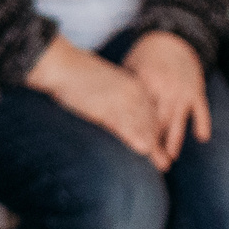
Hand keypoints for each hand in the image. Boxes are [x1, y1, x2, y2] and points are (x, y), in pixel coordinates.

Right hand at [27, 38, 170, 170]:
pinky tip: (143, 150)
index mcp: (134, 84)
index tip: (162, 148)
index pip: (152, 113)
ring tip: (161, 165)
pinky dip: (135, 138)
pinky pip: (125, 126)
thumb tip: (118, 114)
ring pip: (143, 127)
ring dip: (153, 148)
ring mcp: (122, 100)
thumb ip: (116, 98)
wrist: (63, 64)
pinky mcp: (108, 107)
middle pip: (151, 122)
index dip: (157, 133)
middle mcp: (133, 92)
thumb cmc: (78, 74)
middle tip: (166, 163)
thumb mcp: (105, 84)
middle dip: (159, 145)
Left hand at [124, 31, 210, 162]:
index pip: (140, 112)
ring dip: (174, 140)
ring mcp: (183, 91)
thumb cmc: (145, 56)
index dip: (136, 131)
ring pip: (178, 120)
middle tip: (150, 161)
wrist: (173, 39)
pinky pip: (202, 110)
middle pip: (158, 121)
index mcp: (146, 82)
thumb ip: (124, 89)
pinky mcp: (197, 91)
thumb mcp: (130, 68)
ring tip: (170, 158)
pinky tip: (201, 138)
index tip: (131, 147)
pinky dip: (202, 123)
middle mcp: (166, 88)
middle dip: (155, 142)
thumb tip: (109, 107)